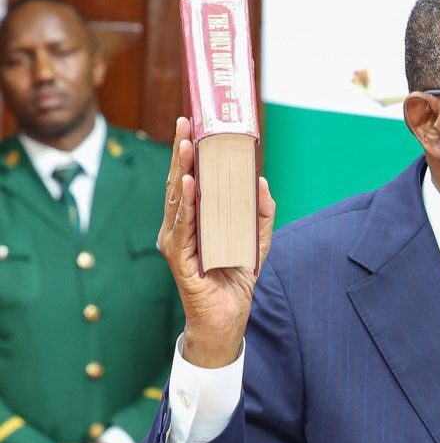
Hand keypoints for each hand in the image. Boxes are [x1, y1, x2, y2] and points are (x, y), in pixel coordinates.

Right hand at [157, 116, 276, 367]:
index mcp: (194, 219)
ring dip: (181, 170)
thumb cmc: (236, 278)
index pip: (190, 179)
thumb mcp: (257, 241)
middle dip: (181, 151)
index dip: (191, 152)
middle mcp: (179, 226)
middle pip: (179, 182)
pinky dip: (185, 204)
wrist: (227, 319)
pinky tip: (189, 184)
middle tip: (185, 123)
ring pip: (177, 199)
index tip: (193, 124)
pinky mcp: (179, 258)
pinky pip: (182, 226)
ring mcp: (175, 241)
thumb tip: (262, 181)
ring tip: (186, 145)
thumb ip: (262, 213)